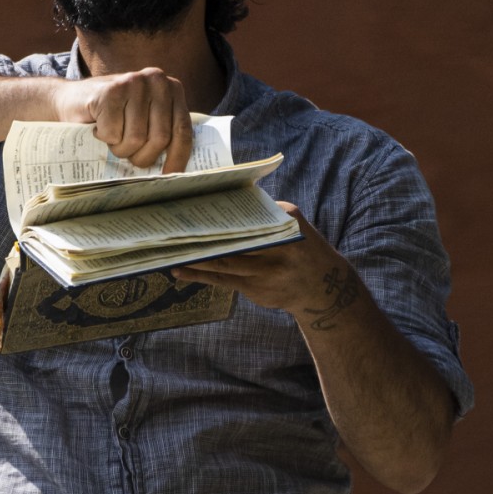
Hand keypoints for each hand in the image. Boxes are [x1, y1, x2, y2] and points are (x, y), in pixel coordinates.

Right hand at [53, 67, 193, 171]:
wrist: (69, 100)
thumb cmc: (111, 116)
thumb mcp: (145, 118)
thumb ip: (163, 132)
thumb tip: (179, 171)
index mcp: (172, 89)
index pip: (182, 130)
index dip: (177, 157)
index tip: (169, 176)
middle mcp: (157, 80)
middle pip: (160, 138)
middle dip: (141, 156)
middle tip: (126, 154)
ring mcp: (133, 83)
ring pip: (136, 139)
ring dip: (119, 148)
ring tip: (112, 137)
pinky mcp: (110, 91)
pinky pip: (113, 134)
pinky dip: (103, 138)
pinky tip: (99, 126)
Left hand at [173, 203, 362, 327]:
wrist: (324, 287)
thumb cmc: (299, 247)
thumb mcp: (290, 223)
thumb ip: (264, 212)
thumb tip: (220, 202)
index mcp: (287, 220)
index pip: (248, 213)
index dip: (219, 210)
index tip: (192, 202)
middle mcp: (278, 247)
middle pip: (232, 237)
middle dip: (203, 232)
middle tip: (173, 226)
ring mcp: (267, 271)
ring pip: (223, 262)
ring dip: (194, 257)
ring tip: (168, 251)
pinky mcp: (256, 290)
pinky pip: (222, 281)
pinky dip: (199, 275)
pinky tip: (179, 271)